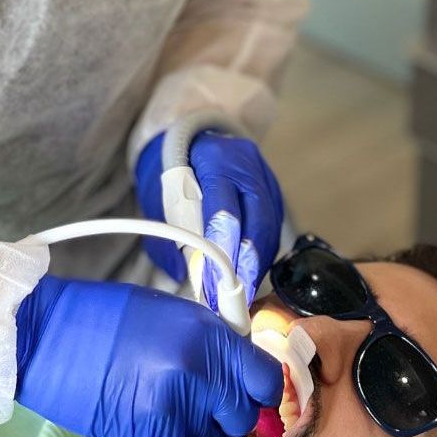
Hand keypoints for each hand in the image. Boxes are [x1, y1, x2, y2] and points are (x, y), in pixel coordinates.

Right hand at [15, 275, 281, 436]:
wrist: (44, 335)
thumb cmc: (99, 317)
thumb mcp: (168, 311)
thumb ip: (207, 339)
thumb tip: (237, 367)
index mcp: (205, 332)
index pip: (265, 375)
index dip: (264, 388)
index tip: (258, 392)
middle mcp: (197, 369)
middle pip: (244, 413)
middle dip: (235, 415)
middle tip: (218, 409)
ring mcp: (175, 405)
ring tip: (199, 428)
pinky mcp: (149, 435)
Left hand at [135, 129, 285, 309]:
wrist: (191, 143)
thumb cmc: (173, 173)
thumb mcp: (162, 197)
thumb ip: (173, 234)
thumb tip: (190, 275)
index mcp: (215, 157)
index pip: (225, 206)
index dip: (223, 246)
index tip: (217, 278)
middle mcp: (246, 163)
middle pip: (257, 218)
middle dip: (247, 261)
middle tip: (236, 294)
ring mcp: (265, 175)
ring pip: (270, 225)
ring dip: (257, 262)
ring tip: (243, 291)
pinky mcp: (274, 190)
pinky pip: (274, 226)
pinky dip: (263, 253)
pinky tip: (251, 273)